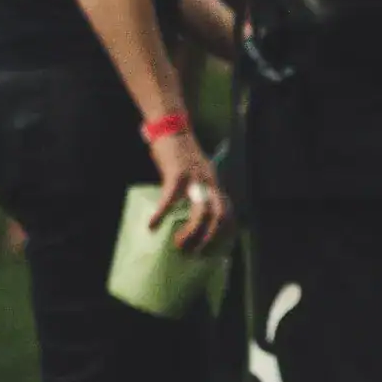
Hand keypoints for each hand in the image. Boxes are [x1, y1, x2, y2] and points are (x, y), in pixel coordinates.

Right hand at [147, 126, 229, 251]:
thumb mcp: (195, 172)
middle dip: (209, 239)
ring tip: (178, 245)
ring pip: (202, 212)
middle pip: (220, 217)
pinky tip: (152, 225)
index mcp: (214, 183)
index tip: (213, 250)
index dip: (224, 234)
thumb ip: (196, 189)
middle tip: (195, 253)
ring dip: (191, 233)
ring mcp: (195, 178)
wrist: (172, 127)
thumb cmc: (179, 152)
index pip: (229, 212)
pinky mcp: (177, 173)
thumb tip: (186, 214)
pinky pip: (170, 199)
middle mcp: (210, 182)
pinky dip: (161, 214)